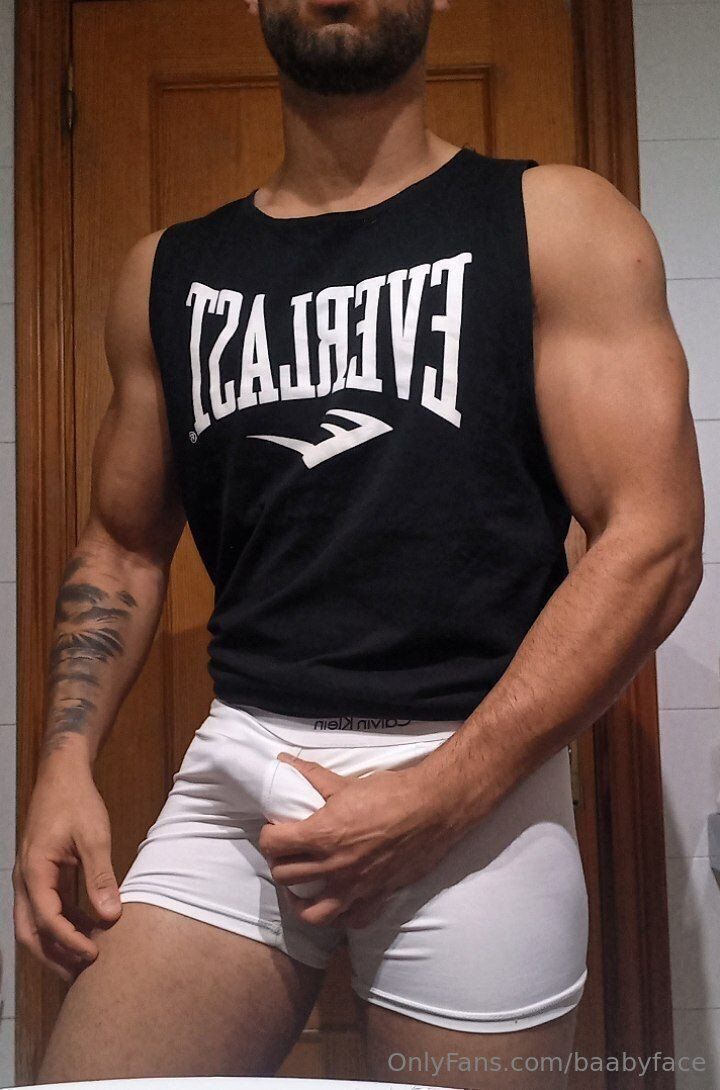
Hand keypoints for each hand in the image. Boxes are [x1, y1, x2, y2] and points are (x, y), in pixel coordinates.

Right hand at [13, 763, 121, 980]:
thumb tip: (112, 916)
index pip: (47, 920)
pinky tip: (88, 931)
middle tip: (83, 975)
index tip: (95, 955)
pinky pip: (46, 909)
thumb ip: (101, 877)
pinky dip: (63, 925)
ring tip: (89, 960)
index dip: (70, 942)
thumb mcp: (94, 837)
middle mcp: (25, 880)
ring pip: (35, 925)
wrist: (62, 775)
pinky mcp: (41, 875)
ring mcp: (30, 879)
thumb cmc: (77, 802)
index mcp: (34, 871)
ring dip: (58, 944)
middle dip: (55, 957)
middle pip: (30, 933)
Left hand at [258, 752, 460, 928]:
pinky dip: (340, 916)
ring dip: (299, 900)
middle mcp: (334, 866)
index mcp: (322, 835)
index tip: (276, 829)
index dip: (269, 835)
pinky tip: (337, 900)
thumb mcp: (345, 783)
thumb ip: (311, 776)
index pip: (273, 845)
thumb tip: (284, 760)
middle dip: (280, 861)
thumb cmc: (389, 793)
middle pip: (284, 876)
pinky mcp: (376, 897)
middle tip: (288, 851)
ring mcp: (355, 887)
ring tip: (301, 887)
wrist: (431, 808)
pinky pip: (350, 921)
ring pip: (310, 912)